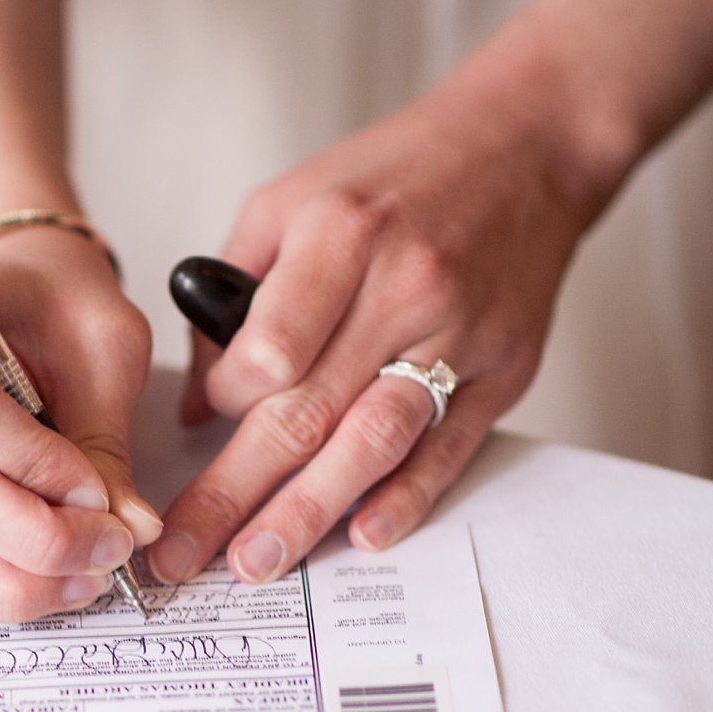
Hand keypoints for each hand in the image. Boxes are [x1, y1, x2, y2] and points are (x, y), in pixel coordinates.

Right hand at [0, 226, 162, 620]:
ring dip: (10, 579)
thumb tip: (129, 528)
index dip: (35, 464)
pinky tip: (47, 580)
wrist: (18, 292)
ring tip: (86, 574)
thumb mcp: (102, 345)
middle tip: (111, 545)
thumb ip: (106, 437)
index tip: (99, 489)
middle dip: (35, 535)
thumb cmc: (55, 302)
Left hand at [150, 78, 614, 584]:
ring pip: (373, 441)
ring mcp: (459, 336)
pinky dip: (405, 498)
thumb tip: (196, 408)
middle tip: (184, 553)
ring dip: (308, 513)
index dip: (224, 401)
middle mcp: (403, 288)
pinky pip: (448, 449)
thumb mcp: (291, 202)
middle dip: (235, 494)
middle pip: (306, 411)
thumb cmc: (398, 175)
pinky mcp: (502, 372)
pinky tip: (362, 537)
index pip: (267, 349)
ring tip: (256, 564)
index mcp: (341, 234)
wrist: (528, 146)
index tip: (203, 426)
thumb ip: (231, 297)